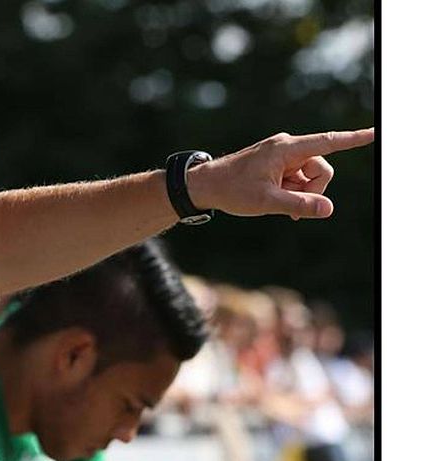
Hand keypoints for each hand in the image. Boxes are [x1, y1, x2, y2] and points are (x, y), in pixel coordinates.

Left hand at [188, 128, 373, 219]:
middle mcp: (288, 147)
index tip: (375, 132)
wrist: (205, 185)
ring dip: (300, 193)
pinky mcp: (279, 165)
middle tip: (289, 205)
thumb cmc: (232, 190)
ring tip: (276, 201)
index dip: (353, 139)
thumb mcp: (266, 202)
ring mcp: (283, 156)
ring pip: (311, 177)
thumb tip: (328, 209)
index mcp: (286, 148)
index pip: (328, 143)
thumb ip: (299, 205)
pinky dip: (294, 192)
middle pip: (322, 169)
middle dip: (313, 189)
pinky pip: (299, 180)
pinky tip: (277, 201)